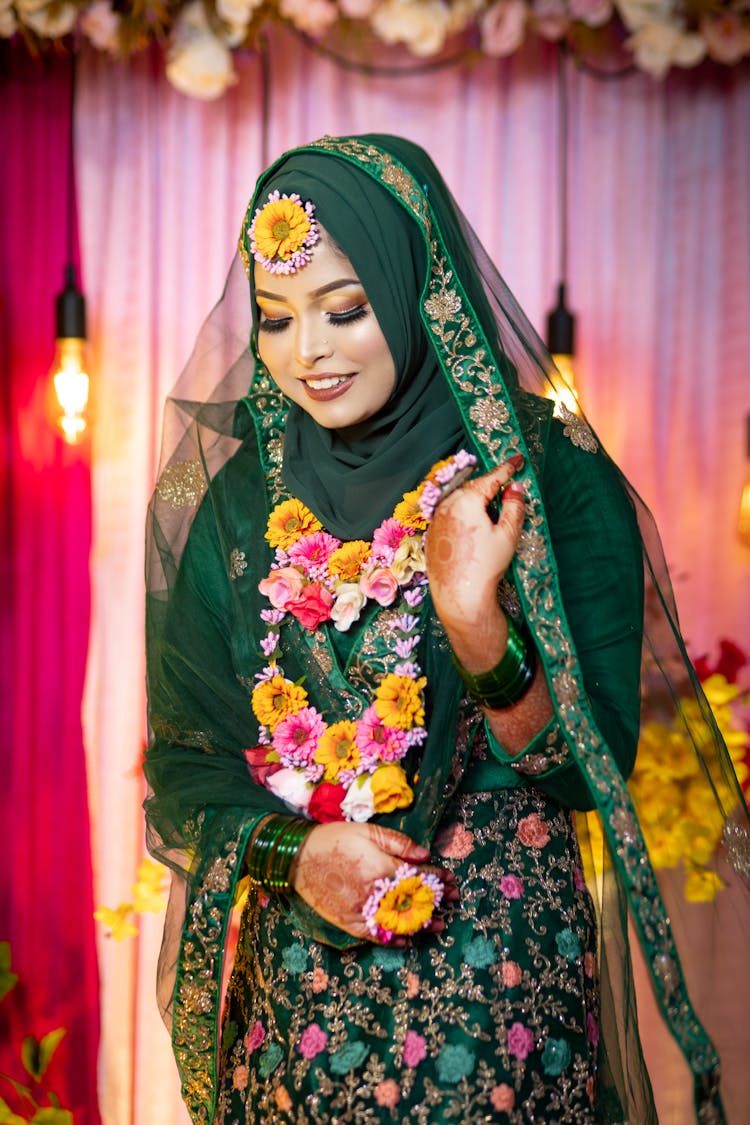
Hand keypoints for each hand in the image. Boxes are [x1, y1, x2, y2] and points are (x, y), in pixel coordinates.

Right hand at [290, 822, 456, 943]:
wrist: (297, 857)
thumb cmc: (334, 839)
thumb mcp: (367, 831)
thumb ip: (398, 842)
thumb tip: (424, 854)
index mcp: (381, 867)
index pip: (417, 875)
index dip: (436, 877)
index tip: (450, 879)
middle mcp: (374, 893)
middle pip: (412, 901)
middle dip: (435, 901)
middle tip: (452, 901)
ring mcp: (361, 911)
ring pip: (397, 922)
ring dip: (420, 924)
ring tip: (438, 925)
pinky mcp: (348, 922)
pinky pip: (375, 936)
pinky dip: (392, 940)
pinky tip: (406, 941)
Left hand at [425, 454, 525, 669]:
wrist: (459, 595)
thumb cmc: (486, 565)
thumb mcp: (507, 534)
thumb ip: (514, 506)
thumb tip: (515, 488)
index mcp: (466, 501)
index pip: (491, 478)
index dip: (507, 468)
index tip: (518, 459)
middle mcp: (446, 506)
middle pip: (472, 487)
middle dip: (489, 483)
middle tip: (506, 482)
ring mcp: (436, 520)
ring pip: (458, 500)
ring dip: (474, 497)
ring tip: (490, 502)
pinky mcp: (432, 534)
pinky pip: (448, 515)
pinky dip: (462, 512)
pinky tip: (472, 523)